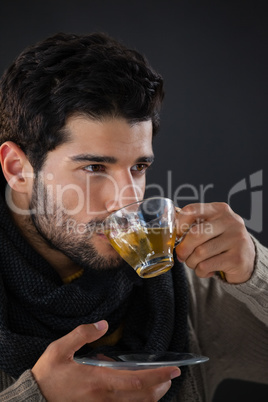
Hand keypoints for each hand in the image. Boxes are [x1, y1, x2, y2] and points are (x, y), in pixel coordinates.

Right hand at [32, 321, 180, 400]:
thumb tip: (103, 324)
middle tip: (171, 375)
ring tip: (160, 383)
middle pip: (142, 398)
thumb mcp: (60, 349)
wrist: (34, 400)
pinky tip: (138, 393)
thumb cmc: (48, 375)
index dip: (158, 377)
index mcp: (98, 381)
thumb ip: (82, 334)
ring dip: (152, 396)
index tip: (173, 370)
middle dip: (161, 387)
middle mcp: (104, 398)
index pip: (136, 381)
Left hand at [175, 202, 254, 283]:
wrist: (246, 259)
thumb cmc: (220, 240)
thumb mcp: (209, 225)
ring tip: (194, 263)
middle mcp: (230, 221)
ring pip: (200, 252)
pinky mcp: (237, 258)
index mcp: (220, 209)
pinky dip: (200, 271)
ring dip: (191, 262)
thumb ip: (191, 220)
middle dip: (183, 248)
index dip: (178, 224)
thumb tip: (166, 214)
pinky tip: (206, 270)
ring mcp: (236, 239)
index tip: (176, 235)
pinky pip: (206, 266)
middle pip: (195, 234)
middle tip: (181, 255)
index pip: (192, 210)